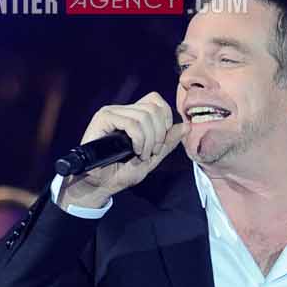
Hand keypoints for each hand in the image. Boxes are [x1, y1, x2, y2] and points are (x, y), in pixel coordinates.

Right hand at [57, 92, 184, 207]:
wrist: (100, 185)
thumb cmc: (121, 173)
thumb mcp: (152, 158)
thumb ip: (168, 143)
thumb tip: (186, 126)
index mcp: (133, 115)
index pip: (156, 101)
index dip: (165, 119)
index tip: (159, 143)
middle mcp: (123, 110)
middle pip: (154, 108)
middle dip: (159, 134)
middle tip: (151, 153)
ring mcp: (112, 112)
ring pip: (145, 115)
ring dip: (149, 140)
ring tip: (141, 155)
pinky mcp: (103, 118)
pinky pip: (132, 122)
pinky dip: (139, 139)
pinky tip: (134, 151)